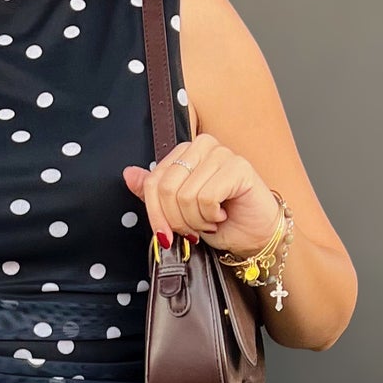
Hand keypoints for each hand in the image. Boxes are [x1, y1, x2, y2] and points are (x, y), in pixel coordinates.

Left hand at [122, 135, 278, 263]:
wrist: (253, 236)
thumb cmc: (220, 221)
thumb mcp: (178, 210)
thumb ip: (154, 192)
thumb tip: (129, 175)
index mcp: (185, 152)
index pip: (153, 181)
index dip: (155, 214)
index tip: (164, 235)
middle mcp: (202, 146)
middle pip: (166, 188)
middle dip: (177, 220)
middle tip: (193, 229)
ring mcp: (222, 153)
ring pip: (186, 196)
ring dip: (196, 221)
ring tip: (211, 221)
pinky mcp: (238, 166)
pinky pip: (207, 198)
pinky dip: (211, 216)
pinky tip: (222, 215)